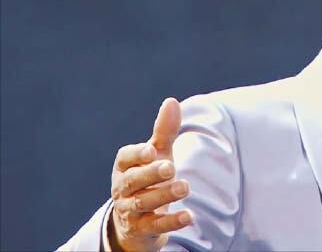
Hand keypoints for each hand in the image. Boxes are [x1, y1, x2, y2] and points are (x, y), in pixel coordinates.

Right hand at [109, 98, 192, 251]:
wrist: (137, 223)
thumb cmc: (148, 180)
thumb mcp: (157, 155)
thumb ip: (164, 131)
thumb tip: (171, 101)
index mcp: (125, 167)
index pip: (125, 158)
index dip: (137, 154)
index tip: (152, 150)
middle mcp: (123, 189)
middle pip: (133, 181)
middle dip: (151, 173)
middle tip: (170, 166)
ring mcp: (130, 211)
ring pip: (143, 203)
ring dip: (163, 195)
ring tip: (185, 187)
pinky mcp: (142, 230)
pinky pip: (155, 226)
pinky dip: (171, 222)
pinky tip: (189, 216)